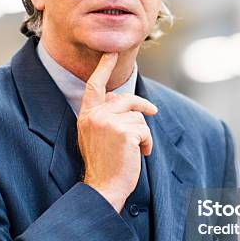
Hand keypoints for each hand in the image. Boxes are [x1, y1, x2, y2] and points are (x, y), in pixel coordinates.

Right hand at [77, 52, 157, 212]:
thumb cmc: (103, 164)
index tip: (111, 53)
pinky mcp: (125, 132)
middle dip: (142, 105)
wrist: (103, 187)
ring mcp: (109, 123)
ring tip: (135, 150)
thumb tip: (121, 99)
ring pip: (138, 116)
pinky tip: (140, 155)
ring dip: (143, 133)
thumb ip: (104, 116)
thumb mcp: (95, 136)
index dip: (103, 68)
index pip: (94, 86)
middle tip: (154, 110)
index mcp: (86, 115)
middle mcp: (95, 116)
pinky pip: (145, 130)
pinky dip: (147, 143)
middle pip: (125, 99)